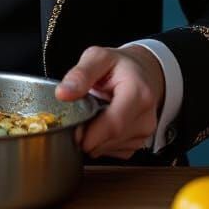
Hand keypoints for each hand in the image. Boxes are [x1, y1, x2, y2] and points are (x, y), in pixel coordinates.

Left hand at [55, 45, 165, 159]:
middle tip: (79, 116)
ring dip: (94, 138)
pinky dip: (102, 142)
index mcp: (138, 92)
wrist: (141, 72)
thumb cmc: (119, 65)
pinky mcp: (140, 143)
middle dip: (88, 134)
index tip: (74, 131)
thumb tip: (63, 94)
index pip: (114, 124)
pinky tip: (102, 123)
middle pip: (110, 139)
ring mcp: (145, 132)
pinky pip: (114, 151)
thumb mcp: (98, 57)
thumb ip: (80, 74)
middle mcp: (146, 116)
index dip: (90, 134)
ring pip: (110, 148)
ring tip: (94, 114)